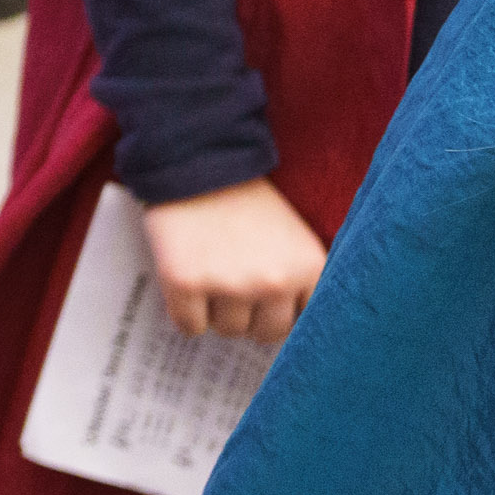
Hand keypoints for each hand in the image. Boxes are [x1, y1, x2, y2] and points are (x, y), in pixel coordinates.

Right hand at [141, 175, 326, 342]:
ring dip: (216, 311)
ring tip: (210, 275)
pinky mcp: (186, 283)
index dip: (279, 312)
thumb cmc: (245, 200)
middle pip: (263, 333)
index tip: (265, 301)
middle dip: (249, 316)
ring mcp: (229, 285)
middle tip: (233, 285)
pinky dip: (185, 313)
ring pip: (226, 330)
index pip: (300, 324)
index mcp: (308, 269)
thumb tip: (288, 330)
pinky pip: (190, 326)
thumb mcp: (293, 237)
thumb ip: (300, 280)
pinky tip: (187, 284)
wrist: (197, 160)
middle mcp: (273, 282)